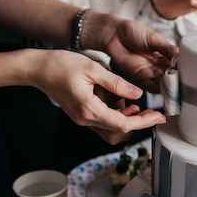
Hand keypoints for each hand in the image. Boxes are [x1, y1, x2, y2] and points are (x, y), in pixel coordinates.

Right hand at [31, 50, 165, 143]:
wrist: (37, 68)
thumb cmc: (61, 65)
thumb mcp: (93, 69)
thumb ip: (117, 83)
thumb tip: (138, 94)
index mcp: (89, 109)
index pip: (123, 124)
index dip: (144, 122)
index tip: (159, 117)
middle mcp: (86, 119)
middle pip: (119, 130)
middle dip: (139, 122)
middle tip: (153, 112)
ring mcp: (83, 119)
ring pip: (112, 130)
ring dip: (127, 119)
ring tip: (134, 103)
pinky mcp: (82, 115)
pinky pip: (103, 121)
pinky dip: (116, 115)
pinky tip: (121, 101)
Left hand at [83, 13, 177, 93]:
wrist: (114, 34)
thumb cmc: (133, 31)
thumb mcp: (154, 38)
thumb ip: (166, 48)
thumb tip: (180, 53)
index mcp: (164, 54)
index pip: (177, 64)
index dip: (183, 69)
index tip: (191, 73)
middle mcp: (158, 64)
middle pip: (172, 76)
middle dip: (178, 81)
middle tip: (185, 84)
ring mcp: (150, 71)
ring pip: (163, 83)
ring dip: (169, 87)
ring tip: (176, 87)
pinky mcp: (139, 77)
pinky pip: (151, 87)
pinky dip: (158, 90)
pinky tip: (164, 90)